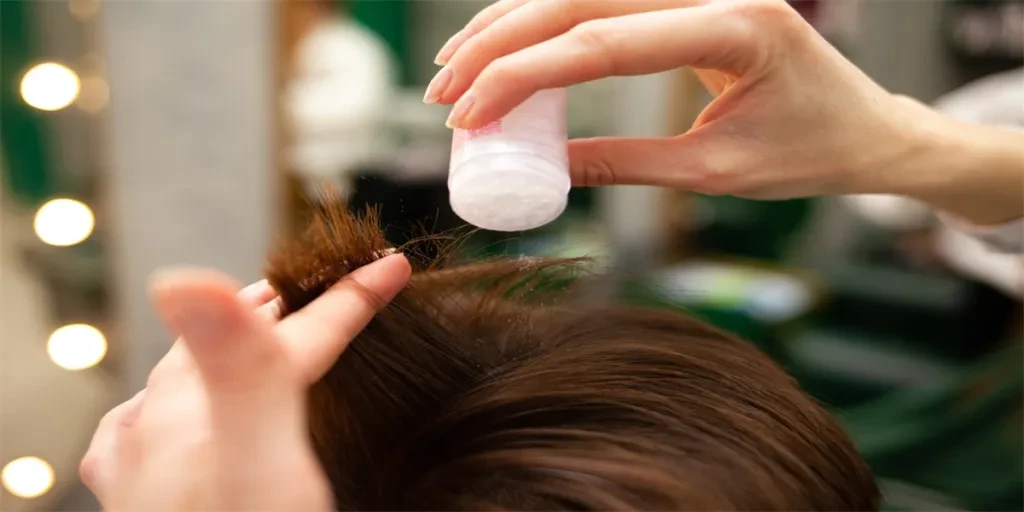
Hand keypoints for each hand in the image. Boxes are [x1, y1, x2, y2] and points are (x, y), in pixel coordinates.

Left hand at [80, 254, 410, 510]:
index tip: (394, 267)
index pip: (290, 332)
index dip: (349, 297)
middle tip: (318, 290)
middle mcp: (163, 428)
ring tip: (254, 334)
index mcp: (202, 408)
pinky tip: (165, 413)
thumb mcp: (252, 464)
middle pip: (231, 345)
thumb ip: (237, 371)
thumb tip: (183, 276)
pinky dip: (182, 402)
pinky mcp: (146, 500)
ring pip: (188, 380)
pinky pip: (153, 427)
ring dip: (229, 351)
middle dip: (282, 312)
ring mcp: (146, 465)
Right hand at [424, 0, 939, 200]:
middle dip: (500, 45)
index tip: (471, 114)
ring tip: (454, 71)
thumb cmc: (810, 152)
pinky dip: (545, 23)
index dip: (526, 76)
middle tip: (446, 95)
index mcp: (736, 25)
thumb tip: (543, 170)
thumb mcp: (714, 173)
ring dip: (510, 26)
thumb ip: (625, 166)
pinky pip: (600, 0)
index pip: (605, 42)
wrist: (868, 128)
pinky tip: (503, 46)